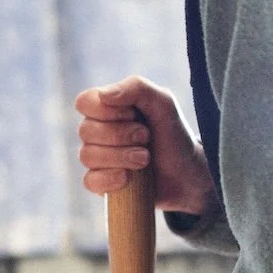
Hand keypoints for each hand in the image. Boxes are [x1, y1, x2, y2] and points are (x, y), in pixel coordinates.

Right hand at [75, 76, 215, 216]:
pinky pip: (90, 181)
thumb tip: (103, 95)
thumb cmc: (173, 134)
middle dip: (120, 135)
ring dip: (120, 157)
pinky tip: (127, 178)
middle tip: (146, 138)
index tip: (133, 114)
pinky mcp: (102, 184)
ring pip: (87, 156)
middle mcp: (98, 132)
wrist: (188, 173)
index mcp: (108, 109)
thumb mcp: (163, 103)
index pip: (84, 102)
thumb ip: (136, 88)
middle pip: (86, 130)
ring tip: (145, 159)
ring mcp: (98, 159)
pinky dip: (109, 179)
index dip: (106, 110)